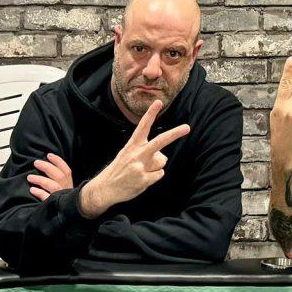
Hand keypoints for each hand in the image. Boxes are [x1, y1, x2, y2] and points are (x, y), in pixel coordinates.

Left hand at [27, 153, 72, 200]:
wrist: (73, 213)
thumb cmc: (68, 201)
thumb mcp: (67, 189)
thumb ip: (62, 181)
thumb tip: (52, 169)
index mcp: (70, 184)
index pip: (66, 170)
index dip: (58, 161)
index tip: (49, 155)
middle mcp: (67, 189)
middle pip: (59, 175)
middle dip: (47, 167)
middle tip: (36, 163)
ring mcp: (61, 196)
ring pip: (53, 185)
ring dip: (40, 180)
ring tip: (30, 177)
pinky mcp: (55, 204)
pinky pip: (47, 198)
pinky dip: (40, 193)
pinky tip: (32, 190)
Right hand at [79, 100, 189, 218]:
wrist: (104, 189)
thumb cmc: (120, 169)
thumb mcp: (127, 155)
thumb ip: (145, 152)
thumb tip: (162, 156)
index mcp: (132, 145)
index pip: (143, 126)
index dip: (151, 114)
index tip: (158, 102)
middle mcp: (136, 154)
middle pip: (160, 141)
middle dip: (175, 133)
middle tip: (187, 127)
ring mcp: (140, 167)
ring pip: (162, 161)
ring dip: (156, 167)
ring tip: (141, 172)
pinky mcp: (143, 180)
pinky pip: (159, 174)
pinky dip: (153, 177)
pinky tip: (141, 180)